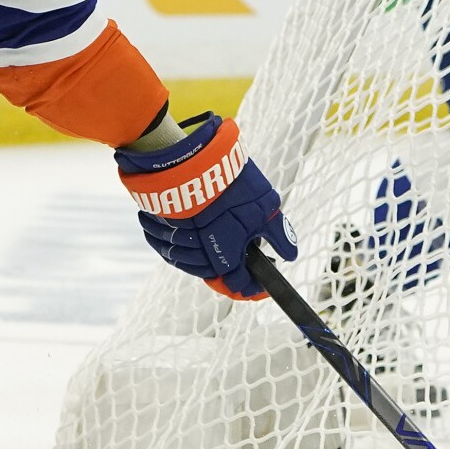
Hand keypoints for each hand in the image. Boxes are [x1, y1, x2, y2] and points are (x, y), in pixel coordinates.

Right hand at [115, 113, 296, 298]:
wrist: (195, 161)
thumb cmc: (232, 186)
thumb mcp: (266, 209)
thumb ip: (279, 236)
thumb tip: (290, 255)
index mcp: (226, 257)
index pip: (238, 285)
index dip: (251, 287)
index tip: (259, 284)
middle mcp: (200, 256)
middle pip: (212, 275)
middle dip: (228, 271)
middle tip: (240, 261)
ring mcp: (176, 242)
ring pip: (188, 262)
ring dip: (202, 258)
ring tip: (214, 245)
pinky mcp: (159, 227)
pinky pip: (166, 247)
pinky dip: (178, 247)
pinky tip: (188, 237)